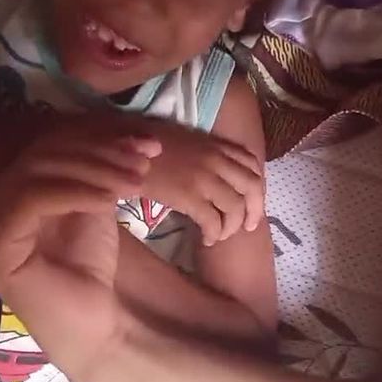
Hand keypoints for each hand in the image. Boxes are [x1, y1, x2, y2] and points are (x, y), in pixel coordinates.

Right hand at [0, 110, 162, 302]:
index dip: (98, 140)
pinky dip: (75, 191)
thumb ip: (88, 168)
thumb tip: (118, 132)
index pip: (48, 147)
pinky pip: (33, 197)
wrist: (91, 324)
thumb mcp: (90, 202)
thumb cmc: (89, 267)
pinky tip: (110, 199)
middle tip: (144, 162)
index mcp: (4, 192)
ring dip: (95, 170)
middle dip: (100, 152)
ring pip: (38, 170)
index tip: (147, 146)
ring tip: (136, 182)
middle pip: (42, 154)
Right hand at [141, 120, 263, 245]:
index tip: (252, 200)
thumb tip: (216, 175)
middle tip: (248, 226)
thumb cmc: (147, 145)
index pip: (252, 163)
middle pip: (252, 187)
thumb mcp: (185, 141)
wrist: (123, 151)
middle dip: (255, 210)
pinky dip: (214, 234)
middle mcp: (217, 160)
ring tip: (220, 235)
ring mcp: (205, 179)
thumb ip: (206, 154)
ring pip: (235, 208)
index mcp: (216, 145)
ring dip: (231, 227)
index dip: (257, 185)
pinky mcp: (190, 197)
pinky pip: (213, 221)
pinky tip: (207, 240)